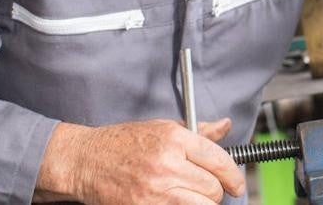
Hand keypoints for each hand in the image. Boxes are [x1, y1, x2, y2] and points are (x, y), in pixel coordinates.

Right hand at [35, 117, 243, 203]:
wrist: (86, 161)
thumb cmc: (123, 143)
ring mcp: (156, 191)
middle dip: (215, 191)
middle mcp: (167, 165)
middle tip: (208, 189)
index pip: (219, 161)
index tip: (236, 184)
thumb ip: (197, 131)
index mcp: (174, 140)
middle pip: (213, 188)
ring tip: (193, 197)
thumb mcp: (162, 128)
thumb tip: (224, 126)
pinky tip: (177, 202)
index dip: (234, 176)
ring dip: (202, 204)